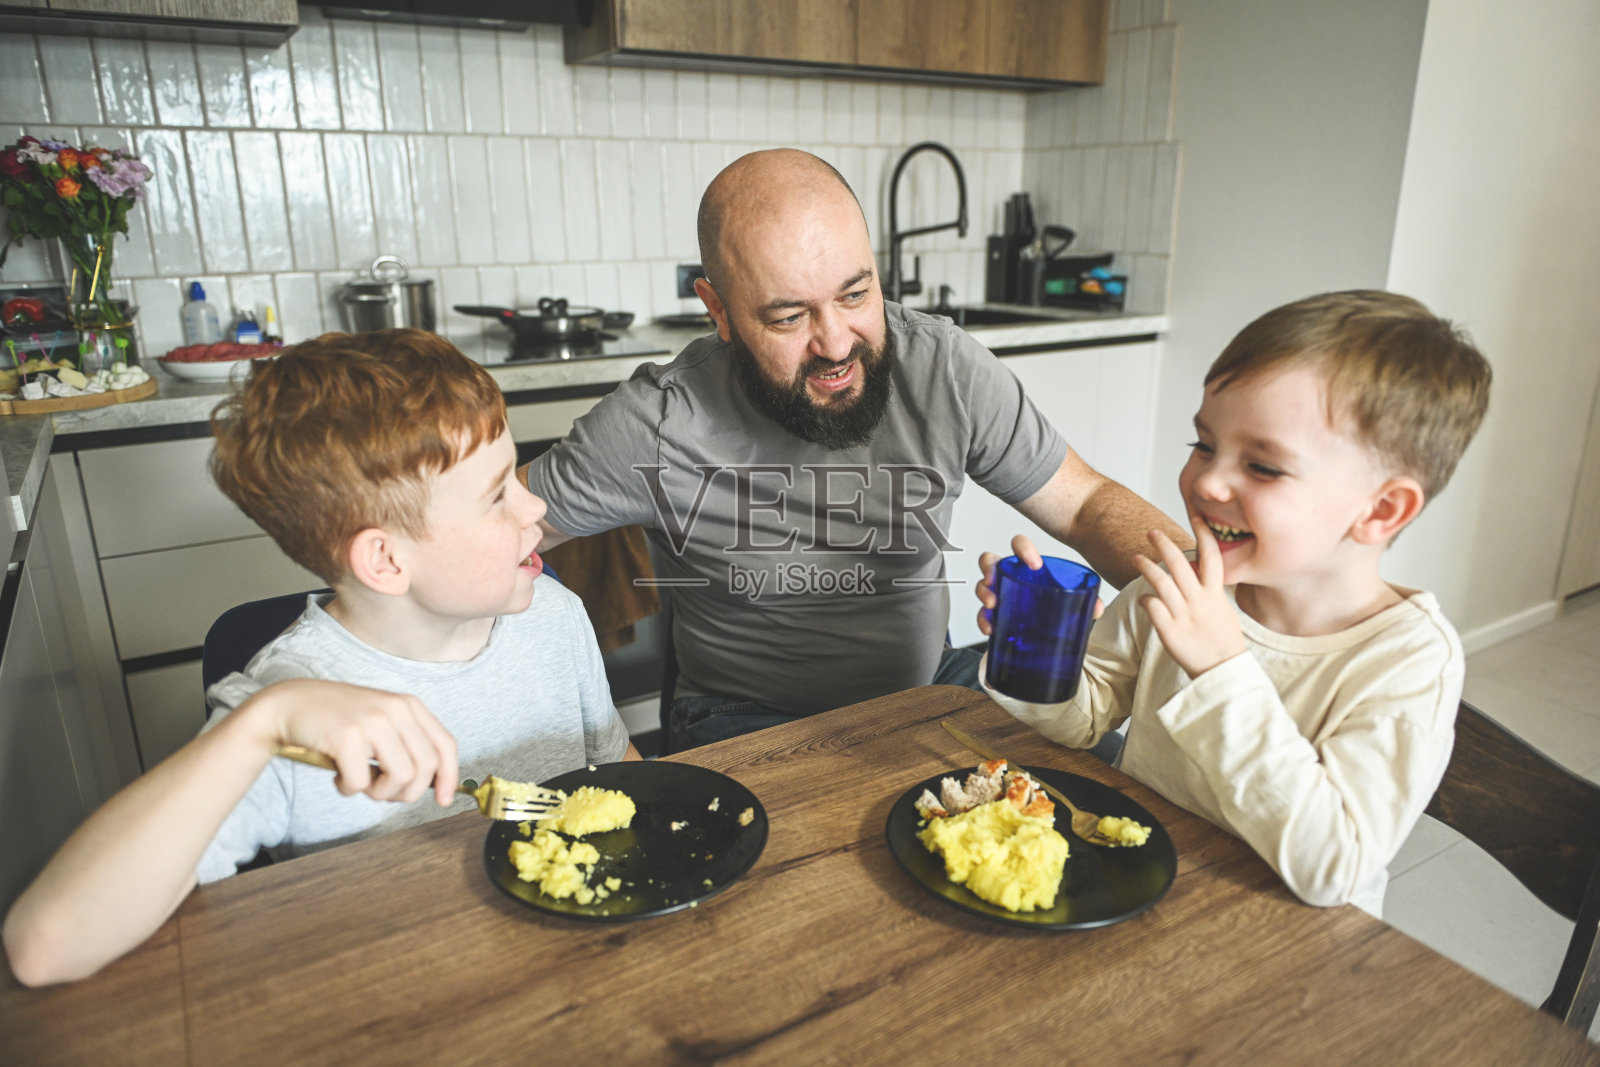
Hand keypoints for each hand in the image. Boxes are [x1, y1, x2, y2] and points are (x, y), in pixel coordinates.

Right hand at [245, 679, 459, 806]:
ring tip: (360, 782)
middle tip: (381, 792)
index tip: (443, 800)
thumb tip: (434, 784)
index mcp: (409, 706)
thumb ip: (407, 743)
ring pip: (400, 777)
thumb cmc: (337, 719)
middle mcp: (396, 709)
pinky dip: (349, 789)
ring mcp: (372, 721)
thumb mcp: (381, 721)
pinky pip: (362, 782)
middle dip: (407, 792)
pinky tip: (338, 776)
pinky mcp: (347, 736)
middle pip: (425, 768)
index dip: (449, 777)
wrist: (289, 704)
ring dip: (379, 793)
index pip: (445, 745)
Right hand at [975, 535, 1102, 635]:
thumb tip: (1097, 607)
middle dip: (989, 568)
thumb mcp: (1072, 599)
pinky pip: (983, 614)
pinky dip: (983, 620)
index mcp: (1029, 566)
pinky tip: (991, 628)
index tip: (1035, 564)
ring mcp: (1001, 594)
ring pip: (983, 585)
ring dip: (983, 593)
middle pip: (990, 561)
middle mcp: (1011, 576)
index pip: (1019, 545)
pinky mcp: (997, 615)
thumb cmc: (1057, 604)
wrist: (1052, 630)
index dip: (1023, 548)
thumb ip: (1087, 600)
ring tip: (993, 606)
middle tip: (995, 580)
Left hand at [1133, 516, 1245, 677]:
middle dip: (1163, 544)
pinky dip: (1146, 600)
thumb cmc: (1223, 640)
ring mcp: (1184, 615)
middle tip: (1150, 533)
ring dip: (1147, 567)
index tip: (1197, 516)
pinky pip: (1152, 607)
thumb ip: (1210, 589)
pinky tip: (1144, 599)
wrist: (1223, 670)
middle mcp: (1199, 601)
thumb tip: (1199, 572)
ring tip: (1136, 558)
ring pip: (1161, 582)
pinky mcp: (1170, 631)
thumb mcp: (1223, 609)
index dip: (1204, 533)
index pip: (1212, 556)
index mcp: (1215, 594)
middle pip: (1179, 564)